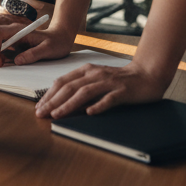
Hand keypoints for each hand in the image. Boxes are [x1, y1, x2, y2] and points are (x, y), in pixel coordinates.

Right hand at [0, 21, 73, 68]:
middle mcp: (13, 32)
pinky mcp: (15, 44)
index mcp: (19, 30)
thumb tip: (17, 61)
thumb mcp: (48, 49)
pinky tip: (2, 62)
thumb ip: (33, 54)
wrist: (61, 38)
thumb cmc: (56, 42)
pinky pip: (2, 48)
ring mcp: (13, 38)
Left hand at [35, 60, 168, 118]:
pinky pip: (108, 99)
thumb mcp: (97, 81)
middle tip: (41, 113)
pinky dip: (98, 105)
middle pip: (69, 87)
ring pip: (84, 93)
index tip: (39, 106)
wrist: (146, 75)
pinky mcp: (122, 91)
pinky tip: (89, 113)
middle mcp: (94, 74)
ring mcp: (108, 82)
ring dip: (69, 104)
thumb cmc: (119, 80)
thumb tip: (62, 101)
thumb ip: (82, 88)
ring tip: (57, 115)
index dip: (49, 94)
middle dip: (53, 101)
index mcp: (86, 71)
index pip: (62, 82)